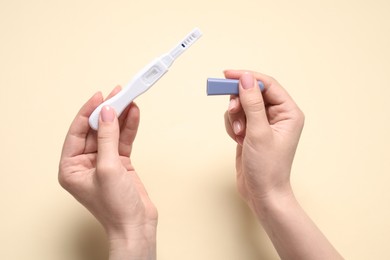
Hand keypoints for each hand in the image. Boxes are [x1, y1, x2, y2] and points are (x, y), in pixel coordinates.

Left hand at [58, 87, 156, 258]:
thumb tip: (107, 113)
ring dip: (121, 117)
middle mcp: (85, 163)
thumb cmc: (116, 207)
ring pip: (111, 133)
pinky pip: (123, 140)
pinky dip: (129, 128)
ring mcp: (104, 162)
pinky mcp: (120, 163)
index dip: (89, 112)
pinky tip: (134, 114)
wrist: (137, 225)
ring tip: (129, 100)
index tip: (100, 96)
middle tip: (118, 94)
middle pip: (96, 130)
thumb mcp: (108, 168)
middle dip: (108, 112)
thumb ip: (107, 138)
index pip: (77, 131)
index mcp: (71, 167)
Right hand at [224, 70, 342, 258]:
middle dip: (239, 102)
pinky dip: (233, 126)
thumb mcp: (258, 132)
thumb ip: (252, 103)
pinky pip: (237, 118)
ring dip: (235, 117)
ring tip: (239, 134)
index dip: (247, 77)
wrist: (262, 193)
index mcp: (288, 112)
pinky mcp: (252, 131)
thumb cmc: (267, 167)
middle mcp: (278, 115)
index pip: (267, 84)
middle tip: (233, 111)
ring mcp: (263, 124)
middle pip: (253, 93)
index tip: (227, 74)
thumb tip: (245, 78)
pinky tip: (237, 140)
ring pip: (242, 105)